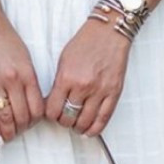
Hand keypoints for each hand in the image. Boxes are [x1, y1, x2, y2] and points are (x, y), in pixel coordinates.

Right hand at [0, 12, 43, 141]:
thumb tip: (30, 101)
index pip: (37, 107)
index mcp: (27, 73)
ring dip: (8, 131)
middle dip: (23, 128)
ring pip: (5, 116)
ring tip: (8, 137)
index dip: (36, 121)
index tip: (33, 124)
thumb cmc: (3, 37)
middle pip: (22, 115)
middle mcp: (12, 80)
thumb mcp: (24, 57)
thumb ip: (28, 79)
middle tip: (20, 131)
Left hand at [43, 18, 130, 135]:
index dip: (49, 116)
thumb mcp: (63, 61)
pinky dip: (95, 128)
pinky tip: (89, 131)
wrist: (109, 33)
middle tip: (63, 119)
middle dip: (63, 122)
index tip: (50, 114)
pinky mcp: (114, 92)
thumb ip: (58, 83)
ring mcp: (100, 91)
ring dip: (78, 127)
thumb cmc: (85, 43)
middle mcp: (83, 86)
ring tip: (75, 125)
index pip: (52, 109)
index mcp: (66, 78)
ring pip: (85, 121)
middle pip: (68, 118)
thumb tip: (52, 103)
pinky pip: (104, 118)